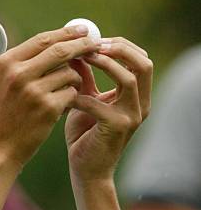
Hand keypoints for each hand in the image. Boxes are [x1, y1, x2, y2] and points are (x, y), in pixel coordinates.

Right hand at [0, 26, 100, 166]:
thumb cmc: (2, 116)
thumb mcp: (4, 83)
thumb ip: (25, 63)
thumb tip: (60, 42)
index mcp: (7, 62)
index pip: (43, 39)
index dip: (67, 33)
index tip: (84, 31)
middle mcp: (18, 73)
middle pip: (61, 50)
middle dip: (83, 46)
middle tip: (97, 46)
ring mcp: (33, 91)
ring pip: (69, 73)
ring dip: (73, 81)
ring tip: (62, 94)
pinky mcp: (48, 108)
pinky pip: (72, 93)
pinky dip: (71, 99)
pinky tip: (60, 108)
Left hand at [64, 37, 152, 181]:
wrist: (86, 170)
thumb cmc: (84, 135)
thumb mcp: (86, 99)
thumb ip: (84, 77)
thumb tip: (74, 48)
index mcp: (137, 96)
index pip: (139, 59)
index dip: (118, 45)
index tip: (92, 39)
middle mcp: (141, 105)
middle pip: (143, 63)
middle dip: (118, 49)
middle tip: (91, 44)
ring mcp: (132, 117)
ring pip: (129, 79)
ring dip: (105, 65)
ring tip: (81, 60)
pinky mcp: (117, 128)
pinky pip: (101, 103)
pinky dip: (82, 96)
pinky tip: (66, 95)